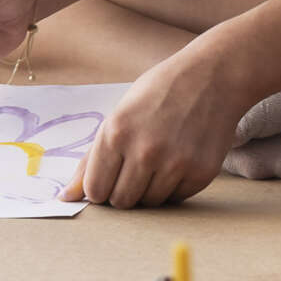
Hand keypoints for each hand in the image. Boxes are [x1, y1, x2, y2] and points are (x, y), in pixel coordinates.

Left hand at [62, 42, 248, 208]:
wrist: (213, 76)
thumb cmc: (161, 92)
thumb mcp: (119, 115)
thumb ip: (91, 159)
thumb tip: (67, 197)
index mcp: (116, 133)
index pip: (95, 190)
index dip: (100, 187)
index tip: (109, 177)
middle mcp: (144, 151)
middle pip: (121, 202)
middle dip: (124, 190)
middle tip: (137, 166)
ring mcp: (175, 164)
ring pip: (149, 203)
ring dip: (150, 189)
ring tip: (160, 158)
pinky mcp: (201, 173)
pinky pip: (176, 198)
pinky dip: (175, 186)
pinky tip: (180, 158)